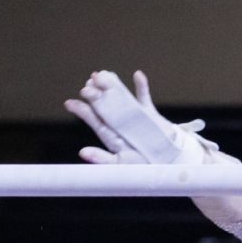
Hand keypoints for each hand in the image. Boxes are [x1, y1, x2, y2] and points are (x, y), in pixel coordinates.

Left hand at [65, 70, 216, 164]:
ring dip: (112, 87)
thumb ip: (103, 159)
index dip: (83, 112)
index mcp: (113, 137)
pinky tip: (137, 75)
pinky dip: (142, 87)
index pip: (96, 122)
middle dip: (95, 95)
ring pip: (121, 99)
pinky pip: (144, 99)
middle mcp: (121, 125)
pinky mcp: (151, 115)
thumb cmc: (145, 168)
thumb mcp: (122, 166)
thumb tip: (82, 152)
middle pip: (105, 107)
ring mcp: (136, 118)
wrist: (171, 165)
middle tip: (86, 85)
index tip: (70, 103)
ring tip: (102, 74)